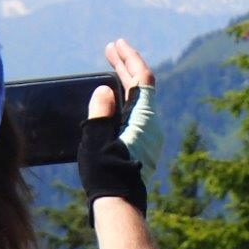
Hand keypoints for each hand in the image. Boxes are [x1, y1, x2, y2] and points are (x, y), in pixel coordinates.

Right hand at [100, 38, 163, 183]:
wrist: (120, 206)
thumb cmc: (106, 173)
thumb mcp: (96, 137)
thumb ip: (101, 110)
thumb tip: (105, 90)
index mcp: (144, 117)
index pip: (142, 77)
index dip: (130, 57)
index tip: (118, 43)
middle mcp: (151, 124)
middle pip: (141, 86)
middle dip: (125, 66)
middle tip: (111, 49)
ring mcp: (149, 136)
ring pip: (138, 101)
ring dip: (124, 83)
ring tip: (109, 69)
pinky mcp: (142, 147)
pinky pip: (135, 114)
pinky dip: (123, 100)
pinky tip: (111, 102)